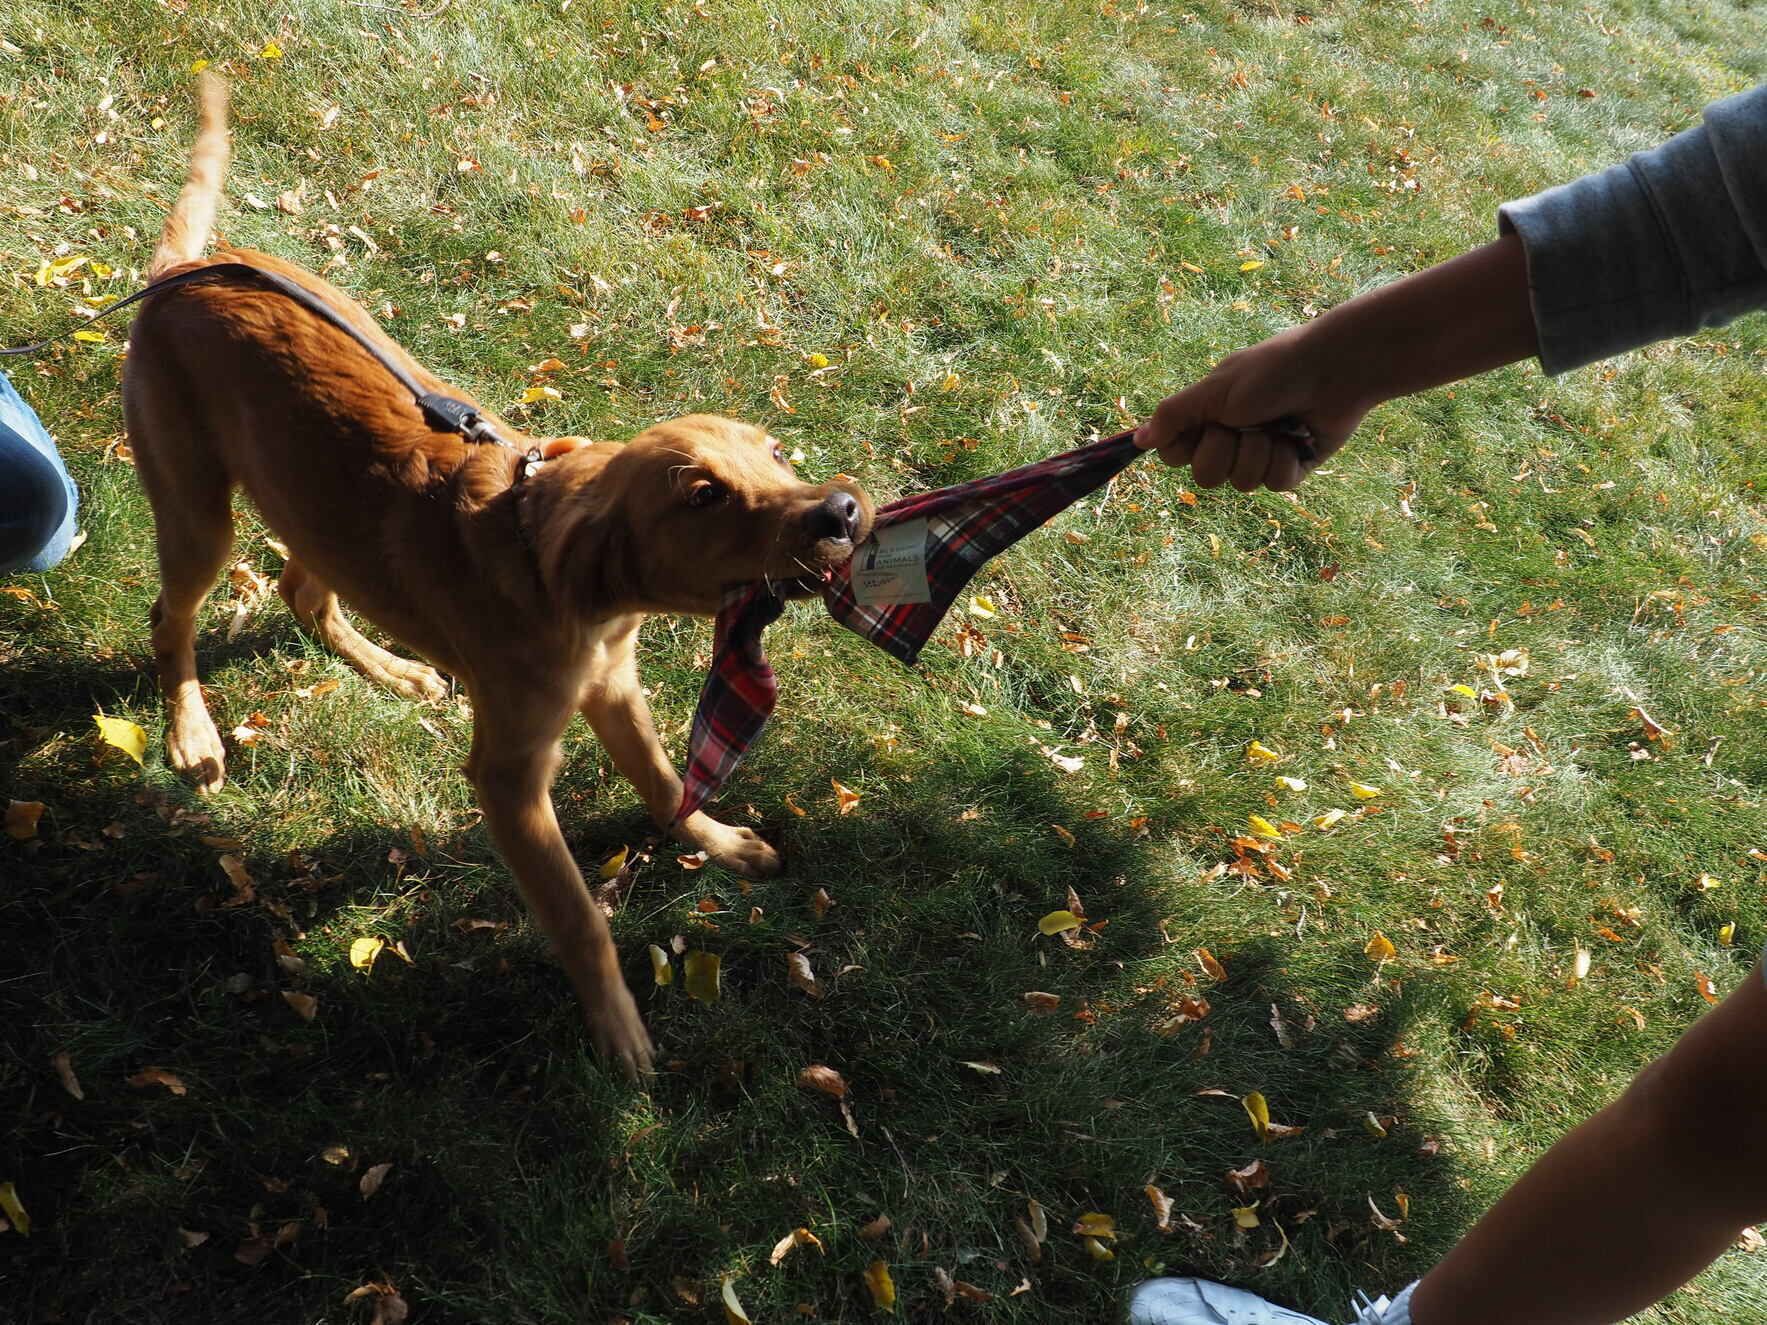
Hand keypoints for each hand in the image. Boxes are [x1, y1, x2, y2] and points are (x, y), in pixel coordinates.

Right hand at [1134, 323, 1374, 491]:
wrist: (1335, 369)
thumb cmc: (1273, 370)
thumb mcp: (1215, 389)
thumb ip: (1174, 415)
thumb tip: (1137, 440)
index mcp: (1208, 418)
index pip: (1175, 457)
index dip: (1187, 449)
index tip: (1204, 426)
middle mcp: (1231, 439)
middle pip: (1206, 477)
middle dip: (1225, 450)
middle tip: (1245, 422)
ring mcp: (1260, 455)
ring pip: (1242, 483)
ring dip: (1259, 452)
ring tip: (1278, 425)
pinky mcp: (1291, 468)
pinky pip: (1274, 485)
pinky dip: (1286, 462)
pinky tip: (1299, 439)